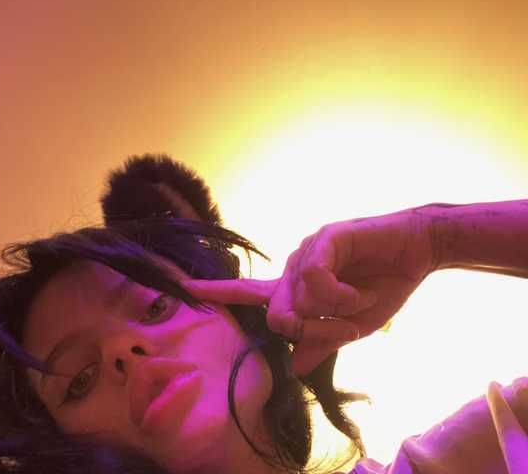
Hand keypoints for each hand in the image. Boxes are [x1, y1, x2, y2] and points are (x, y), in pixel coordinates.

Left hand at [182, 207, 436, 375]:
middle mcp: (294, 268)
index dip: (216, 291)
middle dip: (313, 332)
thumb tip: (295, 365)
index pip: (248, 291)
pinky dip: (342, 296)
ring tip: (362, 300)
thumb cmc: (384, 285)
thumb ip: (322, 341)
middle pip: (276, 316)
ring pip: (296, 302)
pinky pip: (314, 280)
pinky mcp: (325, 238)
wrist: (418, 252)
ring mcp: (307, 251)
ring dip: (334, 315)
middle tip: (347, 328)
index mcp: (296, 288)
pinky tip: (364, 290)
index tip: (185, 288)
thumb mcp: (351, 327)